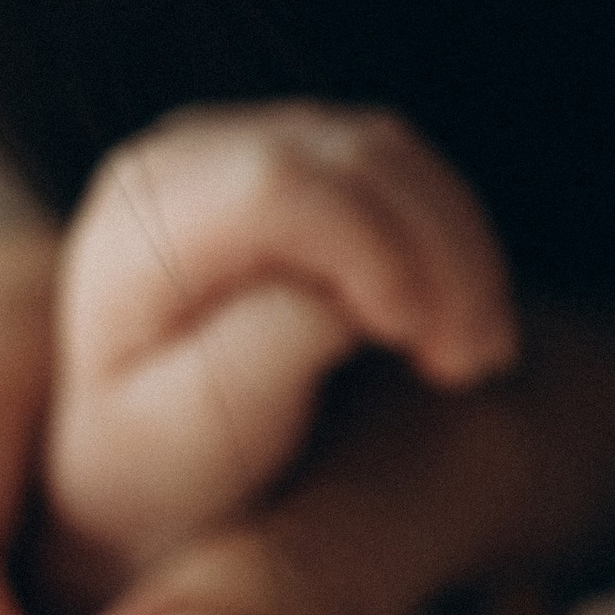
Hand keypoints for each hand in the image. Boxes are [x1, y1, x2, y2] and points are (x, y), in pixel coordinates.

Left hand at [47, 101, 519, 552]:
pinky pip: (401, 168)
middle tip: (478, 365)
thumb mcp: (187, 444)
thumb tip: (341, 301)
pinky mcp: (297, 158)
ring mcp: (242, 145)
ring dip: (458, 249)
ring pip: (392, 154)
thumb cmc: (155, 469)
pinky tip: (466, 320)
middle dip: (437, 253)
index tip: (420, 338)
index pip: (275, 187)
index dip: (370, 247)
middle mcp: (183, 159)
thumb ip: (253, 363)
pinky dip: (451, 238)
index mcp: (141, 221)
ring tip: (481, 355)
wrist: (133, 463)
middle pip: (350, 157)